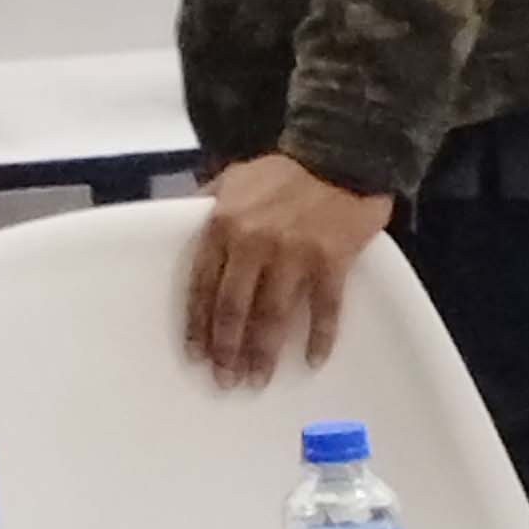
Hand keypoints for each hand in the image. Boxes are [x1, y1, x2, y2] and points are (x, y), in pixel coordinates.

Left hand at [184, 154, 392, 391]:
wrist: (345, 149)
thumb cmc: (288, 168)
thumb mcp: (236, 177)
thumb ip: (208, 203)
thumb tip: (183, 223)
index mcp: (223, 227)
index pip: (204, 288)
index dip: (199, 327)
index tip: (198, 357)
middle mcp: (254, 245)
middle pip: (234, 310)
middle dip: (228, 350)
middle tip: (226, 380)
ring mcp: (295, 255)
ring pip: (272, 316)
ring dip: (263, 353)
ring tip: (258, 380)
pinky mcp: (333, 259)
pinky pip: (325, 307)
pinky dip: (320, 336)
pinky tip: (314, 360)